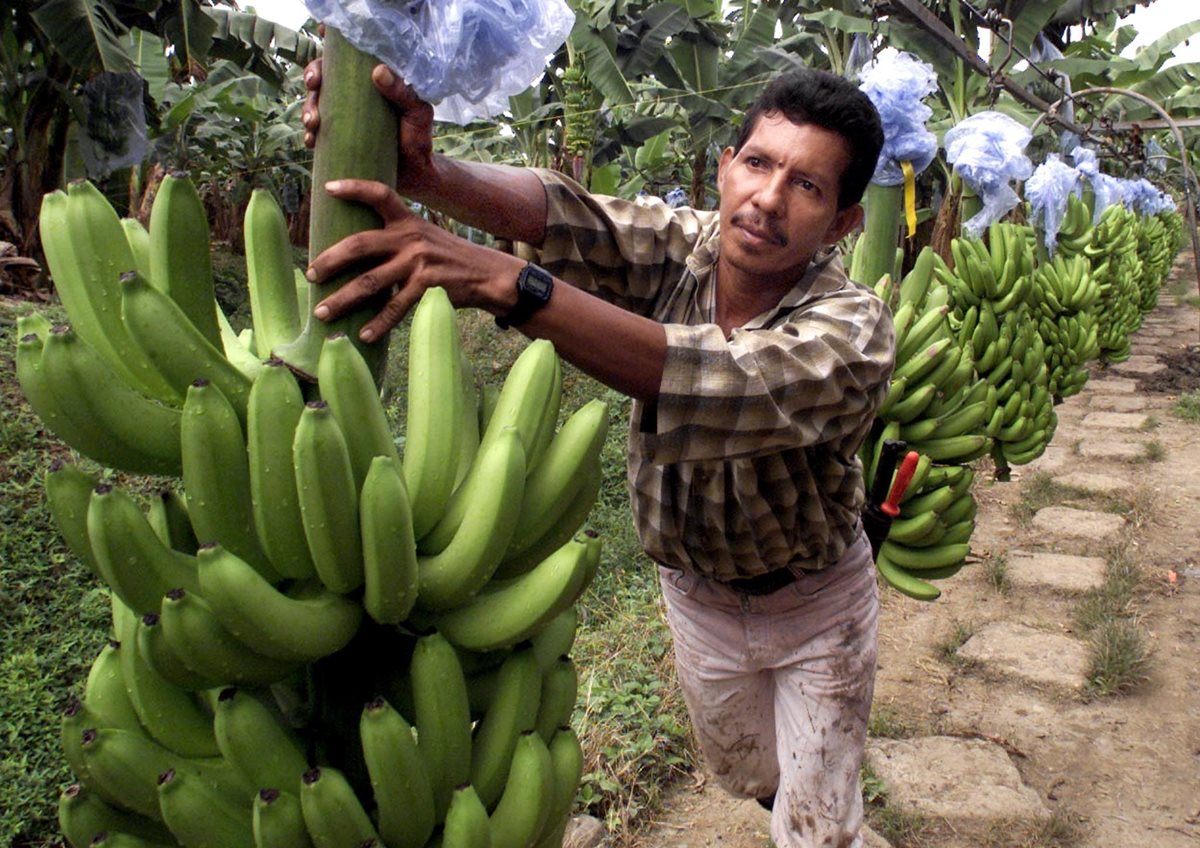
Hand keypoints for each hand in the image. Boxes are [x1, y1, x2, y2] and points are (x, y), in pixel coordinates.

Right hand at [302, 60, 436, 195]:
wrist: (415, 172)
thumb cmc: (418, 137)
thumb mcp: (417, 112)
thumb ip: (403, 92)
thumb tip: (378, 71)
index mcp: (370, 84)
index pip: (345, 61)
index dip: (328, 53)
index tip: (322, 53)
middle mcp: (353, 97)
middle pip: (323, 78)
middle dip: (312, 77)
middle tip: (314, 85)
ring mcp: (343, 118)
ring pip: (315, 105)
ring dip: (307, 109)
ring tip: (313, 122)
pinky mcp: (339, 141)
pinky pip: (317, 135)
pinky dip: (310, 136)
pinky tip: (311, 142)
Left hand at [306, 179, 521, 341]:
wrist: (488, 276)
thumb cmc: (450, 260)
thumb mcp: (426, 238)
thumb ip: (397, 240)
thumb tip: (356, 254)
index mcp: (408, 221)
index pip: (380, 194)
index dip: (354, 187)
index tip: (328, 189)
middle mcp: (410, 237)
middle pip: (360, 244)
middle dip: (330, 260)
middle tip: (309, 275)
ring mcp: (419, 262)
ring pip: (371, 282)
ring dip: (343, 300)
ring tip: (322, 313)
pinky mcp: (428, 286)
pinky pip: (396, 307)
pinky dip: (378, 324)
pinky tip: (364, 335)